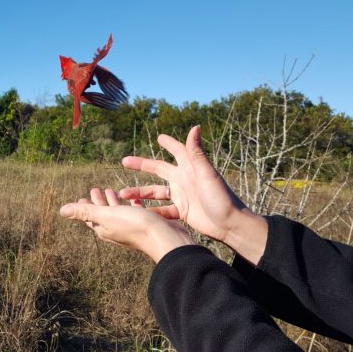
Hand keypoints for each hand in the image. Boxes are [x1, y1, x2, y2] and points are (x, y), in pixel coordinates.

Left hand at [60, 187, 194, 262]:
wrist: (165, 238)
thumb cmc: (135, 226)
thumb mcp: (107, 216)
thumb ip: (85, 213)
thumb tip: (61, 210)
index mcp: (105, 229)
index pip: (90, 217)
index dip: (85, 207)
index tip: (82, 198)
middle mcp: (117, 230)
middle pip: (104, 214)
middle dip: (98, 202)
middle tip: (95, 190)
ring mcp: (131, 228)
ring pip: (119, 213)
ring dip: (113, 202)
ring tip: (112, 191)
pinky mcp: (145, 223)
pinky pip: (134, 212)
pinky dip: (131, 204)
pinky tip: (134, 198)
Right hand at [119, 126, 268, 264]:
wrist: (230, 225)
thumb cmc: (221, 197)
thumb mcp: (206, 174)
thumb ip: (197, 153)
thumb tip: (195, 126)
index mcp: (191, 168)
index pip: (178, 151)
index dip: (169, 143)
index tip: (159, 137)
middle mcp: (185, 179)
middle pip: (159, 170)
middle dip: (142, 165)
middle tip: (125, 161)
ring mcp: (182, 195)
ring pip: (155, 192)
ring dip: (140, 192)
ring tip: (122, 194)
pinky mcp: (182, 211)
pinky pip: (162, 210)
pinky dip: (150, 211)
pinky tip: (137, 213)